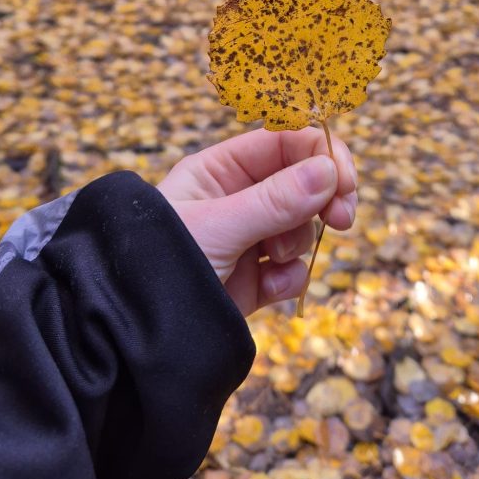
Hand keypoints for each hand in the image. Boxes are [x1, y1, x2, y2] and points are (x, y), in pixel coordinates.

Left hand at [158, 127, 357, 316]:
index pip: (283, 142)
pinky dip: (287, 278)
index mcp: (219, 170)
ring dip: (296, 243)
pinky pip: (292, 269)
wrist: (134, 336)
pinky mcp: (254, 279)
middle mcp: (236, 199)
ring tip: (273, 259)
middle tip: (343, 218)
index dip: (319, 154)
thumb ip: (276, 200)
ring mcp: (247, 239)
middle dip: (323, 199)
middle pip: (302, 183)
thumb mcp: (218, 225)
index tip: (344, 181)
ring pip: (301, 227)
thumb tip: (328, 170)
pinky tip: (266, 288)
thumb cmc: (160, 263)